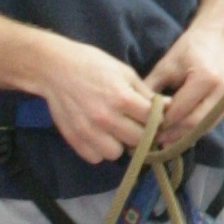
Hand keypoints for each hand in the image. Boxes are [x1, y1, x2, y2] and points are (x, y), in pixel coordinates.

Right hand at [34, 35, 159, 166]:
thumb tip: (167, 107)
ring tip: (115, 131)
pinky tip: (99, 136)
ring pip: (116, 154)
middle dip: (141, 133)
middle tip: (136, 125)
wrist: (55, 68)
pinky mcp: (74, 139)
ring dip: (119, 145)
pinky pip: (95, 157)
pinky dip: (99, 150)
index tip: (157, 118)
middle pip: (138, 140)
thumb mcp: (124, 72)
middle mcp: (106, 118)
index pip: (153, 120)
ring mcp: (89, 131)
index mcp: (122, 98)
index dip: (158, 119)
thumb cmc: (93, 65)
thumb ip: (145, 93)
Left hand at [144, 9, 223, 149]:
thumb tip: (135, 110)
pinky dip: (194, 130)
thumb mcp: (167, 64)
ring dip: (184, 136)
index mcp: (206, 79)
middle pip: (194, 124)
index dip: (163, 123)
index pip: (181, 111)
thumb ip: (152, 87)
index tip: (146, 130)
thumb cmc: (191, 48)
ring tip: (164, 142)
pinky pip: (210, 124)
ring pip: (203, 128)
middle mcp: (222, 92)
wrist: (219, 38)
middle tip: (153, 141)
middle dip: (173, 134)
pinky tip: (179, 135)